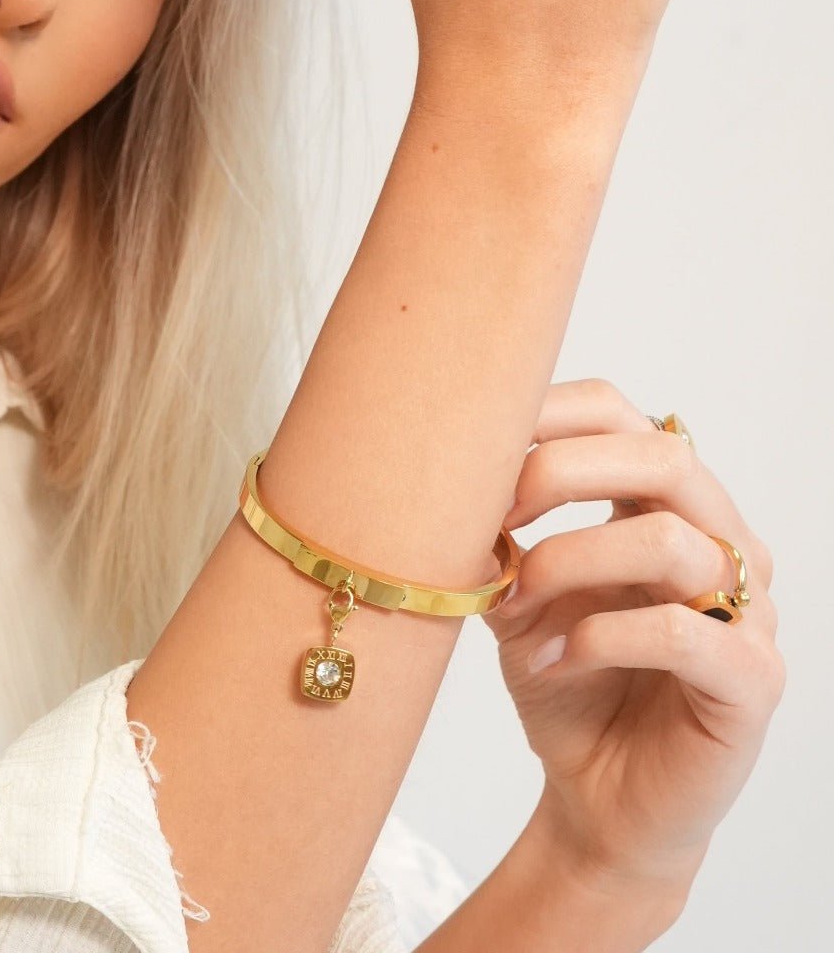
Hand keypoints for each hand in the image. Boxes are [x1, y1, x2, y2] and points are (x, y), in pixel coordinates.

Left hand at [484, 378, 784, 895]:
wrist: (597, 795)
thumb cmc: (563, 678)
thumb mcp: (517, 593)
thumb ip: (504, 538)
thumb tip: (459, 485)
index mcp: (665, 505)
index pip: (624, 414)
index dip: (550, 416)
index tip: (479, 456)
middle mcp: (718, 541)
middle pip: (663, 455)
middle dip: (559, 473)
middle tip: (497, 517)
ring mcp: (746, 608)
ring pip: (665, 540)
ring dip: (567, 564)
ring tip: (513, 606)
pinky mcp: (751, 679)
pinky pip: (678, 631)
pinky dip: (595, 639)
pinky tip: (550, 661)